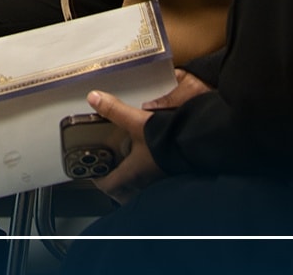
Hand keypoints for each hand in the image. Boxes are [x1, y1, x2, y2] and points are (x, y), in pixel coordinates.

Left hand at [85, 69, 212, 203]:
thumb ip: (115, 110)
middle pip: (124, 193)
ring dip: (133, 183)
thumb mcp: (137, 121)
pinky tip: (152, 165)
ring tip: (130, 169)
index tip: (93, 174)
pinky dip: (149, 178)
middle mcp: (145, 182)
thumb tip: (94, 98)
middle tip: (110, 174)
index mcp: (132, 172)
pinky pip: (156, 185)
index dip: (98, 180)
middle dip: (116, 186)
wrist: (198, 143)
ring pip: (140, 190)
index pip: (109, 186)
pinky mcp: (172, 178)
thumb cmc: (168, 139)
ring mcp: (159, 183)